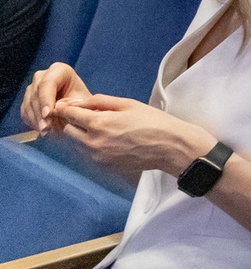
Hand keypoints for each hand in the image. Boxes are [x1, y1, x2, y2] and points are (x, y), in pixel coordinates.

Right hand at [19, 62, 85, 131]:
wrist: (77, 108)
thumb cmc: (83, 102)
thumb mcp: (83, 102)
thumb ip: (71, 105)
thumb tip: (56, 108)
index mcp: (59, 70)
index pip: (48, 83)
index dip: (46, 99)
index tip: (48, 114)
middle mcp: (42, 76)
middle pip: (36, 95)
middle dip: (41, 113)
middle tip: (46, 128)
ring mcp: (32, 87)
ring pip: (29, 104)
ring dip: (36, 120)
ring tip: (45, 132)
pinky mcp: (27, 99)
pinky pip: (25, 111)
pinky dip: (32, 121)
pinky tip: (41, 130)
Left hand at [50, 95, 212, 177]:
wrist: (169, 147)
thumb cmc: (153, 122)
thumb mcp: (128, 104)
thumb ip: (100, 101)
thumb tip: (79, 102)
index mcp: (99, 123)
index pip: (70, 114)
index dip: (65, 108)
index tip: (64, 106)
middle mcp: (93, 142)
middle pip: (68, 130)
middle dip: (74, 122)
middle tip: (87, 116)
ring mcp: (97, 157)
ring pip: (76, 144)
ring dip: (81, 135)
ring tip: (100, 129)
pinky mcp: (103, 167)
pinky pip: (87, 154)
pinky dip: (90, 146)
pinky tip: (108, 141)